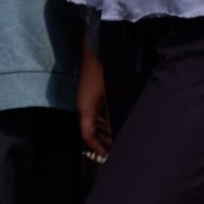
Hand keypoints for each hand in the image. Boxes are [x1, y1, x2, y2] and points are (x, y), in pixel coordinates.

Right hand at [77, 41, 110, 157]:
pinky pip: (98, 110)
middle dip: (102, 140)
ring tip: (119, 136)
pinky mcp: (93, 90)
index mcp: (85, 108)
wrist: (97, 48)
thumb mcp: (111, 98)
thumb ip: (113, 118)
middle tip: (117, 149)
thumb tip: (116, 136)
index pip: (87, 135)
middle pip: (90, 129)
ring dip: (105, 129)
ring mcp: (88, 97)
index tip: (108, 156)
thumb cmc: (103, 72)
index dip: (96, 147)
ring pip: (95, 119)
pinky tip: (117, 118)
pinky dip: (106, 118)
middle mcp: (84, 105)